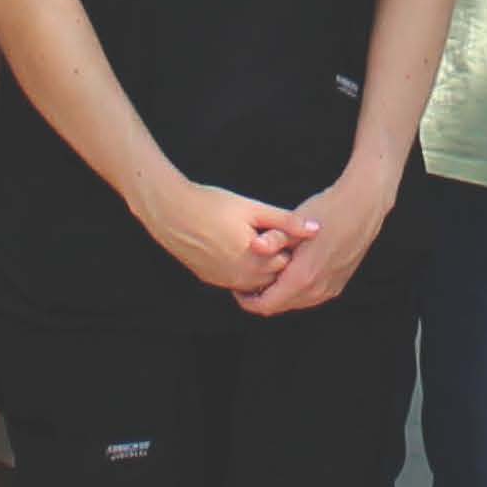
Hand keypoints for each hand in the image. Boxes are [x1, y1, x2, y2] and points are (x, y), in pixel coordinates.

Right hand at [142, 173, 302, 297]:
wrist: (170, 212)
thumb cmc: (211, 205)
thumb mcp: (252, 208)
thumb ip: (285, 221)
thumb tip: (317, 229)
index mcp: (255, 260)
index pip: (288, 264)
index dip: (291, 247)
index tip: (288, 231)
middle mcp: (241, 277)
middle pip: (273, 275)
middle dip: (278, 259)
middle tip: (277, 235)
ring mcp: (224, 281)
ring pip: (255, 281)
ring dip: (261, 266)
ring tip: (257, 239)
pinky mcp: (211, 279)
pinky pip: (237, 281)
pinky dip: (244, 269)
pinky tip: (240, 247)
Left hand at [238, 162, 396, 315]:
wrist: (362, 206)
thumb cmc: (326, 211)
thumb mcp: (294, 223)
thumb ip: (273, 238)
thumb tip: (254, 246)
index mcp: (302, 278)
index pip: (266, 306)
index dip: (247, 300)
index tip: (237, 286)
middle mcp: (317, 290)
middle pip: (279, 306)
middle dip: (261, 295)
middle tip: (249, 276)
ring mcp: (330, 289)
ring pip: (295, 302)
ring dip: (280, 292)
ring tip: (268, 271)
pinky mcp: (338, 284)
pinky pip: (310, 296)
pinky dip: (296, 289)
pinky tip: (291, 268)